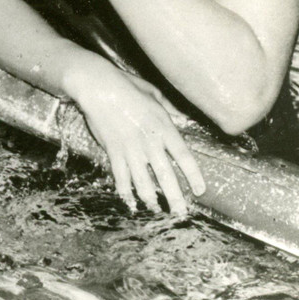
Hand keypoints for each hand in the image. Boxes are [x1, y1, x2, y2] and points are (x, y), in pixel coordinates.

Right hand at [68, 59, 205, 213]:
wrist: (98, 87)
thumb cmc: (127, 86)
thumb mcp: (154, 94)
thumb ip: (170, 109)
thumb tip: (183, 119)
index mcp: (164, 127)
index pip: (185, 157)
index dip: (194, 177)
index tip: (200, 191)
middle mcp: (150, 142)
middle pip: (166, 177)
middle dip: (175, 198)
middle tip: (181, 213)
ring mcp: (131, 149)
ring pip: (143, 182)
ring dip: (150, 199)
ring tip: (156, 210)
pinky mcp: (113, 151)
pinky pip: (121, 177)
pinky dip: (125, 192)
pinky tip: (130, 202)